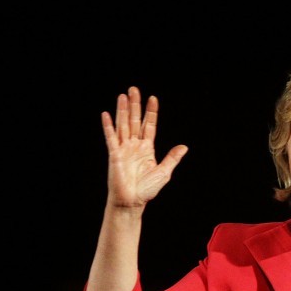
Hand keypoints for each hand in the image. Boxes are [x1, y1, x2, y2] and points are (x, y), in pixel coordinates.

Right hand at [101, 86, 187, 209]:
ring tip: (123, 96)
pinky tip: (106, 114)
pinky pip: (111, 138)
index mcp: (147, 149)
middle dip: (135, 105)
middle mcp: (134, 146)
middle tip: (134, 89)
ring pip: (123, 125)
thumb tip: (184, 147)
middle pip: (134, 121)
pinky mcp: (114, 155)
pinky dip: (108, 126)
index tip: (153, 98)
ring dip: (122, 110)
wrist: (132, 201)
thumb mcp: (164, 172)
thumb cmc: (147, 190)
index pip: (149, 125)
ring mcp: (124, 149)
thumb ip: (172, 158)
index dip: (151, 112)